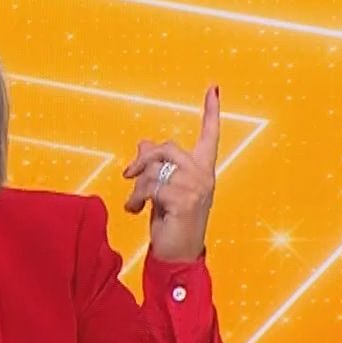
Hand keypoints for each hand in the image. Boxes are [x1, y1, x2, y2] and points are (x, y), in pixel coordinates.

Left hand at [122, 85, 221, 261]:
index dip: (211, 111)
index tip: (213, 87)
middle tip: (128, 174)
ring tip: (134, 204)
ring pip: (154, 169)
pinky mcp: (184, 200)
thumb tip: (143, 142)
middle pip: (166, 148)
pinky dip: (135, 199)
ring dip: (136, 186)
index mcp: (203, 169)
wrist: (178, 255)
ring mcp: (196, 187)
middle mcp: (204, 175)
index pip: (210, 135)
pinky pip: (149, 187)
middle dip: (142, 160)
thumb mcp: (163, 189)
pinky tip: (134, 210)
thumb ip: (156, 166)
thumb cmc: (171, 221)